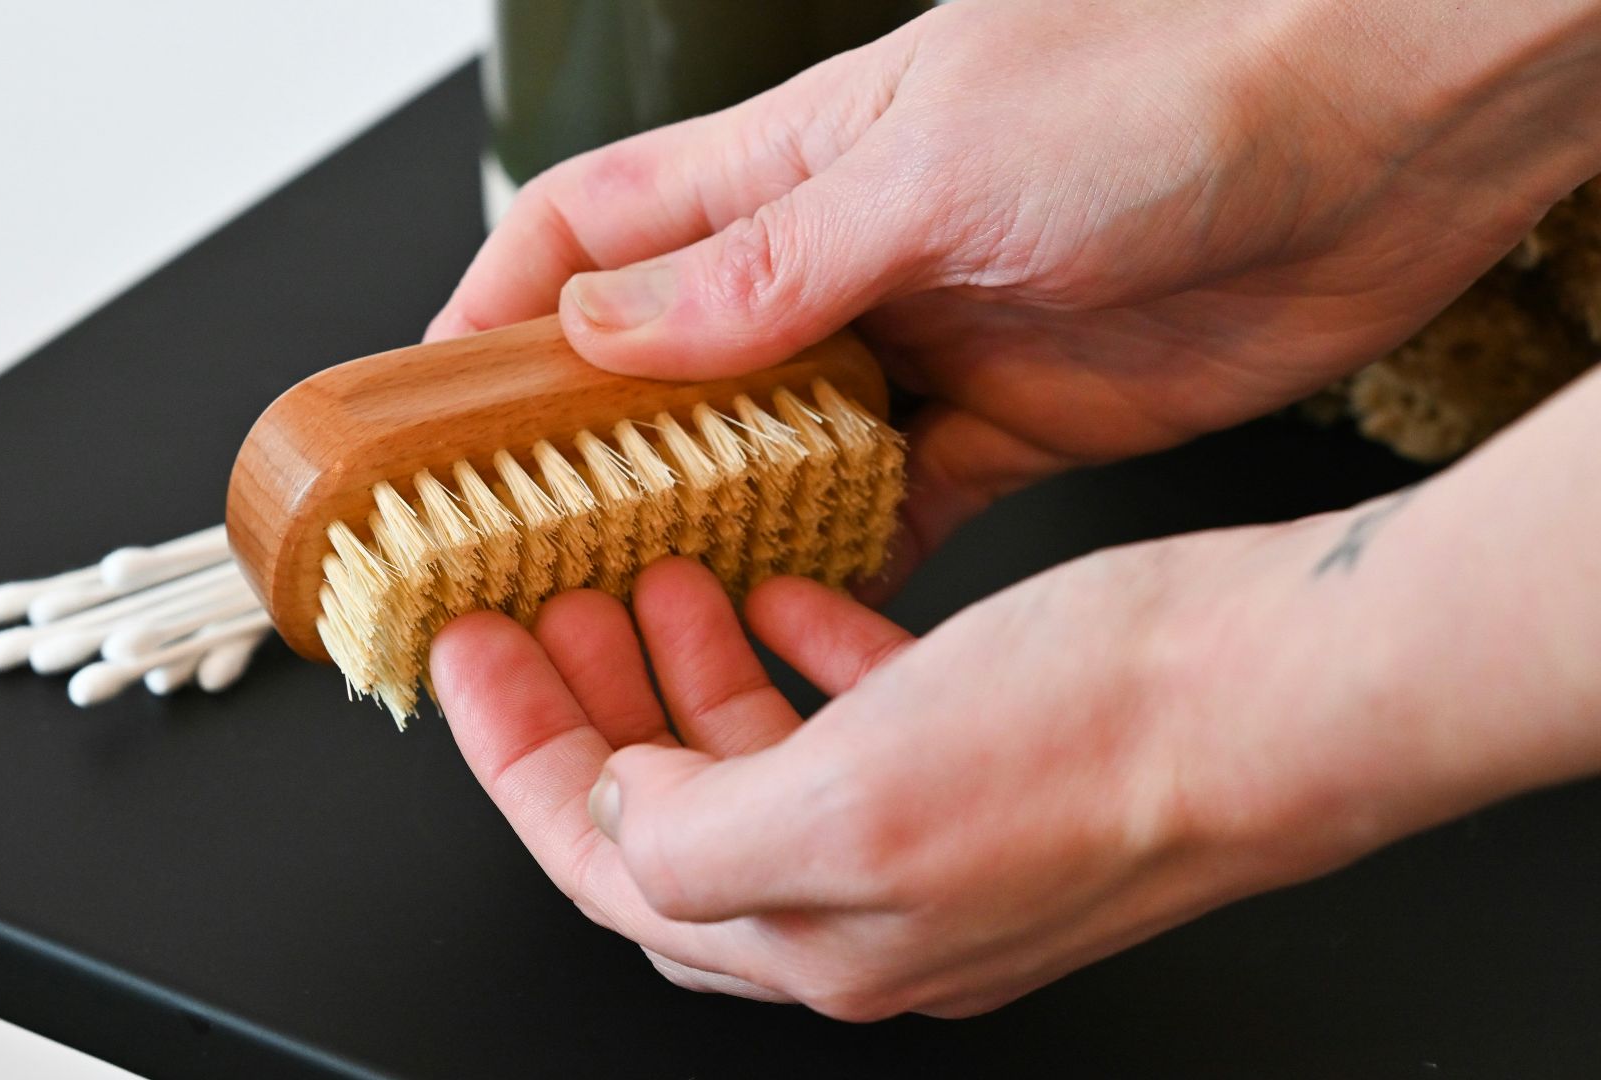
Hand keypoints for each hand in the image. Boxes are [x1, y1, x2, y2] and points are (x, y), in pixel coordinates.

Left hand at [429, 366, 1600, 1019]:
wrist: (1281, 694)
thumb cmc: (1094, 740)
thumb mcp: (851, 798)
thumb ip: (698, 832)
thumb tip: (616, 815)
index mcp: (815, 937)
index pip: (600, 859)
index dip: (514, 755)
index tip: (465, 652)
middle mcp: (868, 907)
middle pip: (665, 816)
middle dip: (586, 709)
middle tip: (536, 606)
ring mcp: (933, 836)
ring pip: (755, 759)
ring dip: (685, 668)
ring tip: (648, 574)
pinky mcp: (992, 760)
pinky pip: (854, 711)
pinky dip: (799, 650)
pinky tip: (788, 585)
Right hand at [430, 0, 1600, 586]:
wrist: (1376, 142)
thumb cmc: (1167, 91)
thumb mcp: (932, 167)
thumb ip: (767, 266)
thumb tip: (606, 330)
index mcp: (796, 161)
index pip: (593, 231)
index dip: (496, 313)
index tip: (427, 407)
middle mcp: (841, 255)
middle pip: (664, 356)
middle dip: (584, 441)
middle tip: (519, 535)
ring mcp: (919, 342)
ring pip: (768, 445)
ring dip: (709, 514)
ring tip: (641, 598)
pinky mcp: (1005, 419)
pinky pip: (892, 505)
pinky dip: (843, 558)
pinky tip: (802, 613)